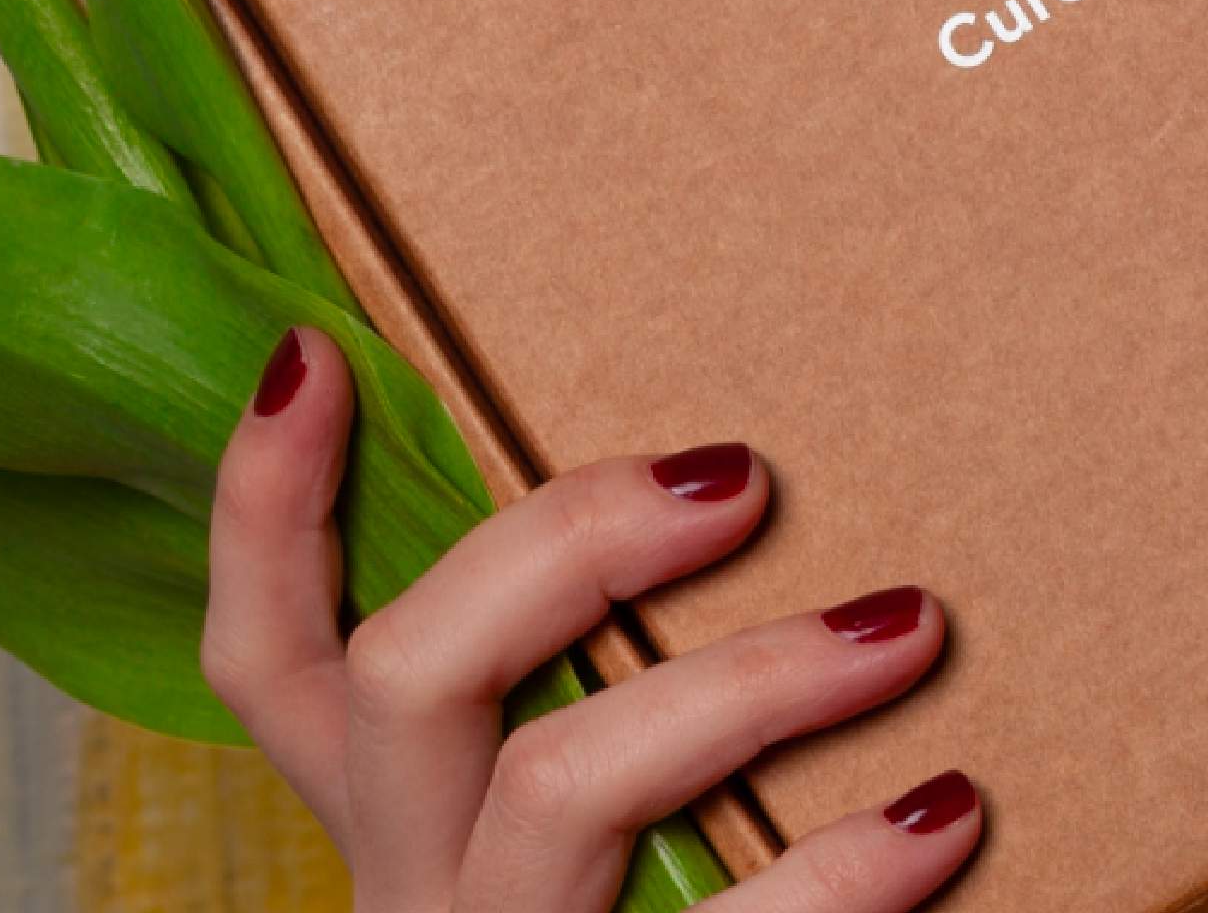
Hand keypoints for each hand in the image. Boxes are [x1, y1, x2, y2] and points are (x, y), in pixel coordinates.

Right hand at [203, 326, 979, 909]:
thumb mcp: (572, 825)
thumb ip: (589, 689)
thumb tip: (720, 484)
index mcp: (394, 826)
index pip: (266, 660)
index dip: (261, 512)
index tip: (315, 348)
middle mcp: (418, 897)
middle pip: (405, 679)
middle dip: (563, 546)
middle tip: (743, 475)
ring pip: (558, 795)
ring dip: (741, 685)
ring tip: (911, 623)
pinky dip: (842, 876)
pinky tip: (946, 811)